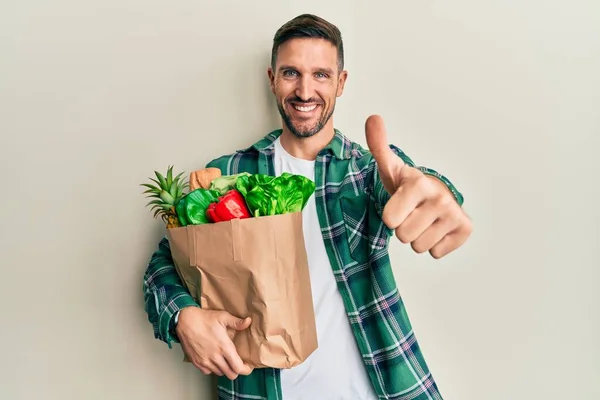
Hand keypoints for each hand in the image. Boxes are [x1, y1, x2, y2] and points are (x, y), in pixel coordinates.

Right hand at [176, 307, 253, 379]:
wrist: (185, 321)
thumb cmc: (203, 319)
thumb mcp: (223, 317)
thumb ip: (237, 322)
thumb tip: (248, 322)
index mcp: (224, 347)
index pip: (238, 367)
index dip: (245, 370)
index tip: (248, 367)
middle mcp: (215, 357)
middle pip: (230, 374)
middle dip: (236, 371)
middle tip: (237, 363)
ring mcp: (205, 361)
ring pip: (219, 373)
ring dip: (224, 369)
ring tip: (225, 360)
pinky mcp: (197, 362)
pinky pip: (208, 372)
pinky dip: (212, 369)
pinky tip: (214, 359)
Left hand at [365, 115, 471, 258]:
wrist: (437, 196)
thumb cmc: (409, 186)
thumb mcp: (391, 168)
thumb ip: (378, 146)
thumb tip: (372, 118)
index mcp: (419, 184)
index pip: (390, 220)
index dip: (390, 216)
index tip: (399, 203)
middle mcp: (440, 198)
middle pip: (404, 236)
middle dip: (404, 228)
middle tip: (411, 213)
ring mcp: (455, 214)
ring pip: (419, 246)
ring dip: (418, 236)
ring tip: (423, 220)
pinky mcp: (465, 230)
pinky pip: (435, 252)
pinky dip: (434, 244)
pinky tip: (436, 227)